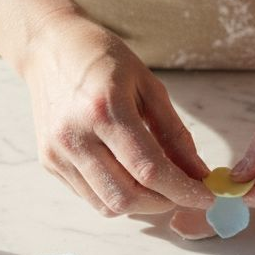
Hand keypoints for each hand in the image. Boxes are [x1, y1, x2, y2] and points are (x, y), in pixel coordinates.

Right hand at [21, 12, 212, 216]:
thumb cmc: (102, 59)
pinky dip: (116, 196)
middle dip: (163, 203)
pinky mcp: (49, 162)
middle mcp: (76, 136)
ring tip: (158, 187)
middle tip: (184, 193)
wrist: (48, 48)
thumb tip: (198, 173)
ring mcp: (57, 153)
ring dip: (140, 205)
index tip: (206, 197)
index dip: (183, 190)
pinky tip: (128, 175)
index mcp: (105, 109)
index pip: (149, 169)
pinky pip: (89, 196)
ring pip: (106, 205)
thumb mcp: (148, 86)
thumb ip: (175, 133)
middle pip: (126, 197)